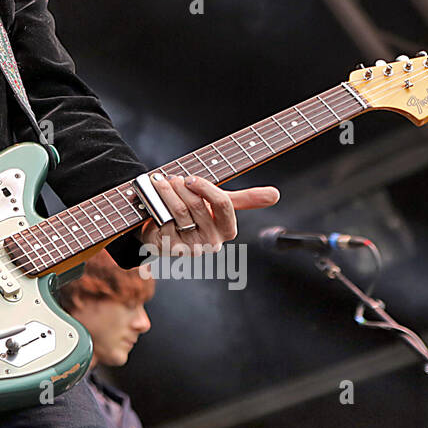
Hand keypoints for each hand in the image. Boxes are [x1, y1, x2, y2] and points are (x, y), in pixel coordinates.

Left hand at [138, 173, 278, 254]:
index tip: (191, 178)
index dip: (205, 188)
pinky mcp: (171, 249)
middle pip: (197, 206)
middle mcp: (212, 242)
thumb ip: (247, 200)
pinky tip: (152, 200)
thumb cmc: (194, 215)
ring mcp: (191, 248)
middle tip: (172, 178)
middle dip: (181, 187)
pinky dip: (155, 206)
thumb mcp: (219, 205)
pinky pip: (163, 221)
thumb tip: (275, 194)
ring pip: (178, 211)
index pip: (223, 204)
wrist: (163, 231)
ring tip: (159, 181)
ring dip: (166, 192)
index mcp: (227, 230)